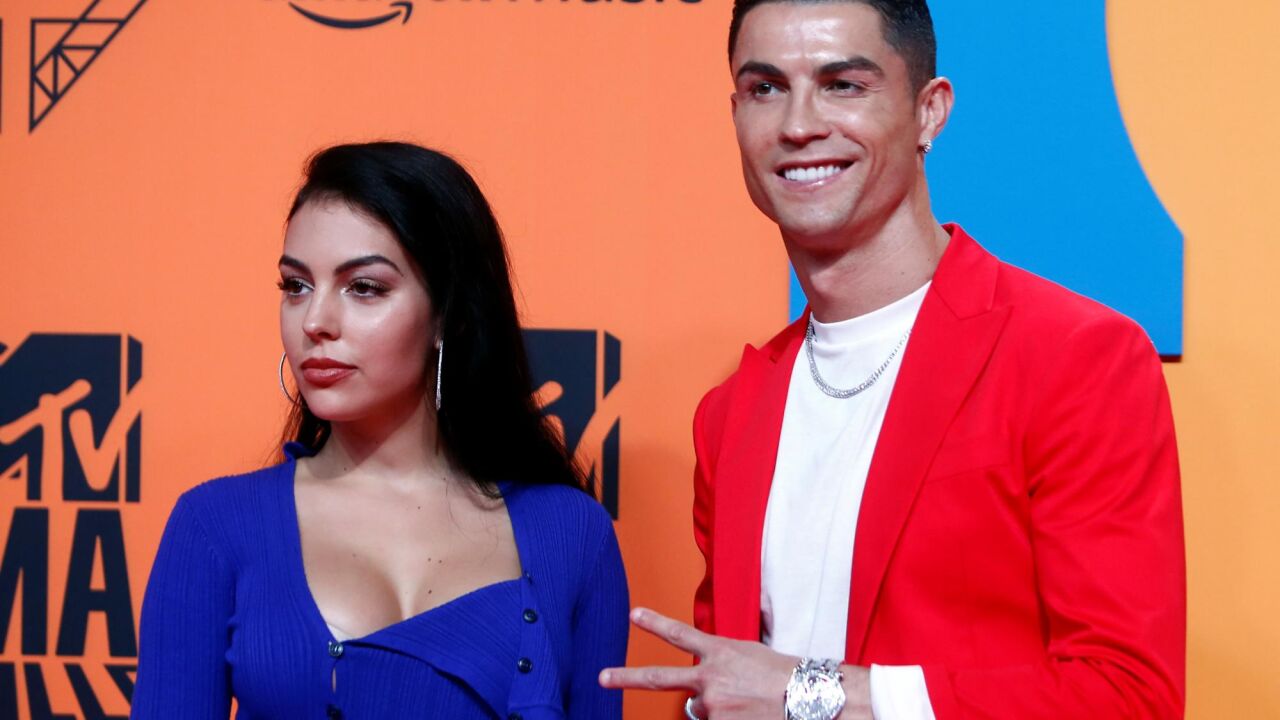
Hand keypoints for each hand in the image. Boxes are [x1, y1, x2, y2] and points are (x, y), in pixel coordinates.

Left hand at [597, 607, 817, 718]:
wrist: (808, 698)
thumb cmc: (784, 675)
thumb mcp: (748, 657)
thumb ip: (719, 667)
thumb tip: (696, 696)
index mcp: (719, 651)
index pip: (679, 634)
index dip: (654, 622)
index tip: (635, 614)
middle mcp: (709, 678)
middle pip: (659, 678)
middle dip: (626, 678)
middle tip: (602, 677)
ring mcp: (712, 705)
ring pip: (699, 710)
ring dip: (716, 709)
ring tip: (744, 705)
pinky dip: (726, 719)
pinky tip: (745, 714)